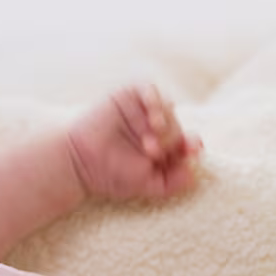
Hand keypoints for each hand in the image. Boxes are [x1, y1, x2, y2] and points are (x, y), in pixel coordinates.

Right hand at [66, 83, 200, 201]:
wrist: (80, 162)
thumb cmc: (112, 175)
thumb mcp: (148, 185)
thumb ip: (174, 183)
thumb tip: (195, 172)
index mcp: (165, 147)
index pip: (187, 143)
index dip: (192, 145)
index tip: (191, 150)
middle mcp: (157, 127)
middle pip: (177, 126)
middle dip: (168, 139)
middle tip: (151, 152)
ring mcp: (143, 110)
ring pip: (166, 107)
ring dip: (163, 119)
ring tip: (151, 133)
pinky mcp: (129, 96)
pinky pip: (149, 89)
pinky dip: (154, 97)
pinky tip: (151, 111)